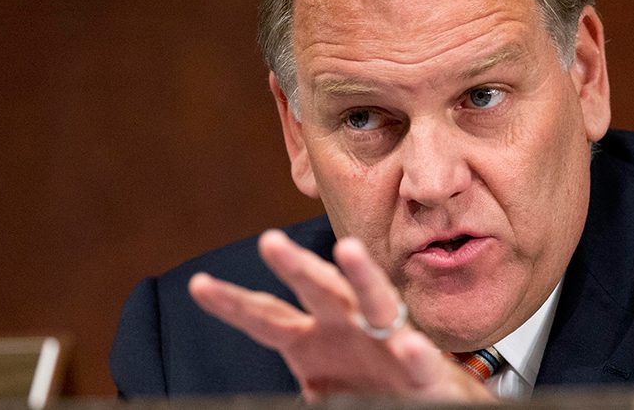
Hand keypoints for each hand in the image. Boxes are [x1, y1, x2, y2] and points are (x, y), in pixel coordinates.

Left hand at [188, 229, 495, 401]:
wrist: (434, 401)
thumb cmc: (372, 387)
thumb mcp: (321, 386)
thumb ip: (298, 378)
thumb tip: (256, 398)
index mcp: (311, 337)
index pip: (266, 316)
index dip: (233, 302)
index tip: (199, 284)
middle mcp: (347, 326)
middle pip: (318, 290)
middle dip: (295, 265)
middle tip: (270, 241)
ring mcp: (388, 340)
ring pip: (375, 301)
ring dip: (362, 275)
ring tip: (348, 249)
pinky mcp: (426, 368)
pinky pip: (416, 359)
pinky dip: (412, 352)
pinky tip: (408, 345)